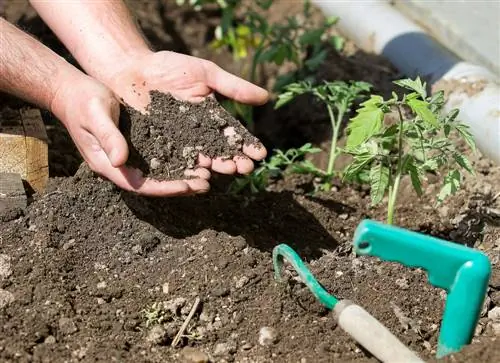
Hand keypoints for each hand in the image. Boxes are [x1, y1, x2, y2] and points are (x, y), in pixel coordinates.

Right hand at [50, 73, 209, 195]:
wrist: (74, 91)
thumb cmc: (83, 101)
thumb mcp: (95, 115)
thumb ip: (108, 136)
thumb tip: (120, 161)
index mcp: (107, 164)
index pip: (139, 184)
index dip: (164, 187)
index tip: (186, 186)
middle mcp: (119, 165)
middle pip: (153, 184)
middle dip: (179, 186)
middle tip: (206, 184)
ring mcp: (127, 157)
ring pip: (158, 173)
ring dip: (182, 176)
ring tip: (207, 175)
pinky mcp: (135, 146)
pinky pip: (159, 158)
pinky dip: (177, 160)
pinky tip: (196, 158)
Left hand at [107, 50, 268, 175]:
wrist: (131, 68)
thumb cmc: (170, 67)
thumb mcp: (206, 73)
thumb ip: (234, 86)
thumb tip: (267, 98)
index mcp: (212, 118)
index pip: (233, 135)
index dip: (246, 145)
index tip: (260, 154)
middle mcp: (197, 134)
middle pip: (219, 151)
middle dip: (233, 160)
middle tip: (245, 168)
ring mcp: (177, 142)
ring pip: (199, 158)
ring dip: (214, 167)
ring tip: (225, 171)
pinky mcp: (157, 147)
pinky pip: (172, 160)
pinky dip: (185, 168)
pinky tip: (197, 174)